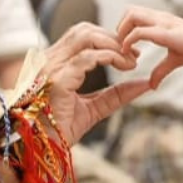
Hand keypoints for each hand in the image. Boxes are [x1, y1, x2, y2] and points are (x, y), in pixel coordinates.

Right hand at [42, 23, 149, 144]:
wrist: (39, 152)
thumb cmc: (58, 132)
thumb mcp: (92, 109)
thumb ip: (115, 95)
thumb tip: (144, 84)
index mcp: (53, 63)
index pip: (80, 35)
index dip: (108, 39)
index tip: (129, 53)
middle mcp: (49, 60)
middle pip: (84, 30)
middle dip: (113, 38)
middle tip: (134, 55)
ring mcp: (51, 68)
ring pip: (86, 37)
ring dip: (113, 45)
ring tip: (130, 60)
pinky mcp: (57, 80)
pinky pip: (87, 58)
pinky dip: (109, 57)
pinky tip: (123, 67)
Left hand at [117, 6, 182, 88]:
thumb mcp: (175, 60)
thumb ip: (160, 70)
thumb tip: (152, 85)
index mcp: (161, 21)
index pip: (134, 14)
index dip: (125, 29)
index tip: (124, 48)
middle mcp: (160, 17)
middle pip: (129, 11)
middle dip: (120, 27)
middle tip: (122, 47)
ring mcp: (163, 22)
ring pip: (131, 15)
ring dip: (123, 31)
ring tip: (124, 50)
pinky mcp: (166, 32)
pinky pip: (140, 31)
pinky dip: (129, 41)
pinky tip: (130, 54)